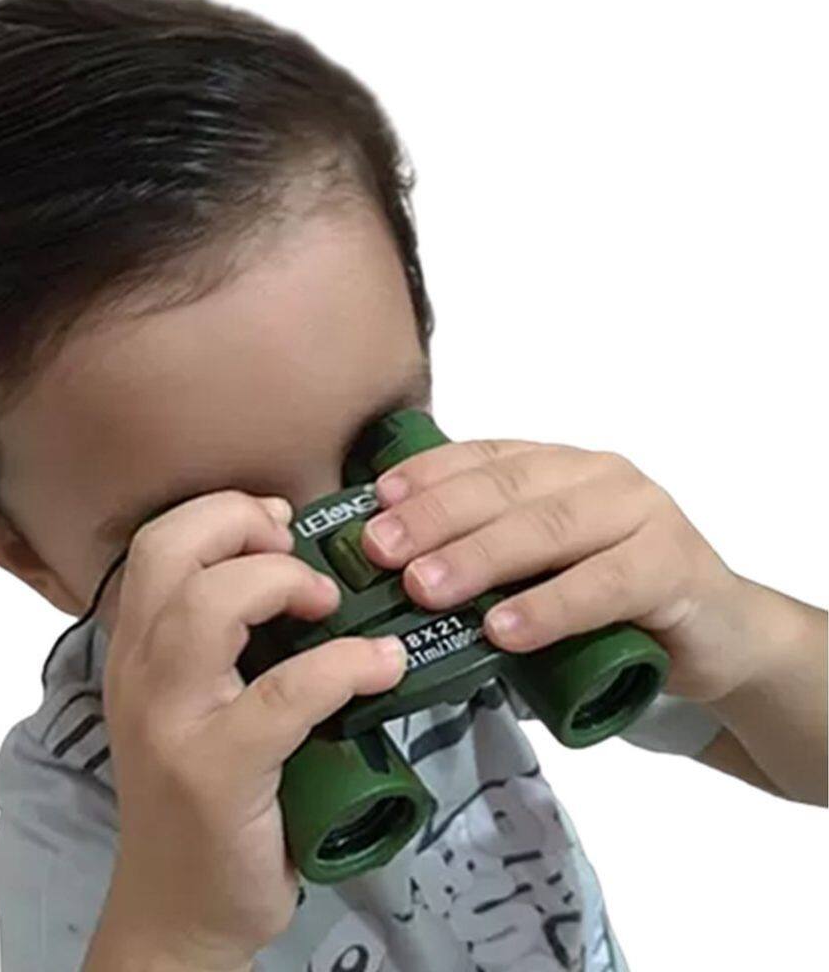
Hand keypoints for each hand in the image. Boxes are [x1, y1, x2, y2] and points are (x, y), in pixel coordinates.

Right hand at [84, 491, 406, 971]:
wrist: (179, 909)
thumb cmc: (203, 796)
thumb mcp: (197, 704)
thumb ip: (229, 642)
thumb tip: (308, 576)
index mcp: (138, 649)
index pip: (157, 542)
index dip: (222, 511)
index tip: (279, 522)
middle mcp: (139, 673)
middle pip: (169, 553)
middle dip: (241, 523)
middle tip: (294, 546)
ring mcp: (172, 722)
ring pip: (209, 609)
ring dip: (281, 583)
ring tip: (327, 602)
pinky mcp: (215, 772)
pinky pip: (284, 694)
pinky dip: (343, 664)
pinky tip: (381, 664)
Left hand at [358, 437, 765, 703]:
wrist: (716, 633)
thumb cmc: (610, 599)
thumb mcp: (539, 570)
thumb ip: (487, 558)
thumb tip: (393, 575)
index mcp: (560, 466)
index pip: (484, 456)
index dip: (427, 475)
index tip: (376, 501)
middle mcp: (598, 476)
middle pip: (506, 488)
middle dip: (436, 517)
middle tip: (380, 550)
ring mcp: (641, 513)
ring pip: (548, 528)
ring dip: (479, 557)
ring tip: (424, 587)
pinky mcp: (674, 565)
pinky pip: (605, 583)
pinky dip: (550, 606)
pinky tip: (505, 629)